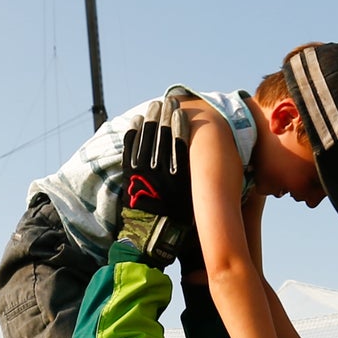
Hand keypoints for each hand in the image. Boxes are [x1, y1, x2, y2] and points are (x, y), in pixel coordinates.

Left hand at [119, 97, 192, 267]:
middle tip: (170, 101)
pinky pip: (131, 146)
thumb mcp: (193, 201)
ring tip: (156, 106)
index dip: (180, 123)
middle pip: (163, 133)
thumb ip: (197, 181)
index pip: (180, 140)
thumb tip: (208, 166)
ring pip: (147, 135)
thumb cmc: (176, 222)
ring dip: (151, 118)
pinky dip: (134, 131)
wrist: (150, 235)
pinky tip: (138, 120)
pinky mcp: (129, 172)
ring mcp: (143, 168)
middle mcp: (161, 167)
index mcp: (178, 174)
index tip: (182, 111)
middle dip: (167, 114)